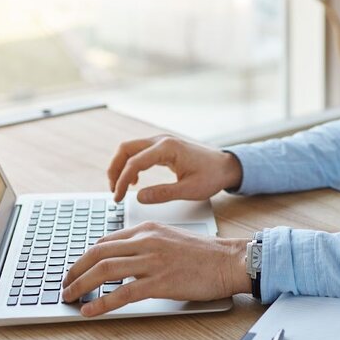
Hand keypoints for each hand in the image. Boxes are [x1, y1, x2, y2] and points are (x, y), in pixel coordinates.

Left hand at [61, 221, 251, 316]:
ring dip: (82, 285)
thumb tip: (122, 258)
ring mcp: (153, 261)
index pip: (105, 241)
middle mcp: (147, 241)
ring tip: (70, 297)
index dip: (85, 257)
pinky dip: (102, 303)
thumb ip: (145, 244)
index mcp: (147, 229)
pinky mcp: (160, 282)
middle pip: (98, 253)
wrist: (228, 261)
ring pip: (105, 270)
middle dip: (75, 270)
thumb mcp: (169, 238)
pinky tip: (90, 311)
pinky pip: (123, 293)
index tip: (75, 270)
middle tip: (65, 284)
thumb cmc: (203, 253)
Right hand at [107, 135, 242, 203]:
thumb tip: (138, 197)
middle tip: (113, 191)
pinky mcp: (163, 147)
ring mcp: (162, 142)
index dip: (121, 181)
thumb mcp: (189, 190)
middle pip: (126, 149)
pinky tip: (134, 181)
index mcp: (167, 148)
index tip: (117, 198)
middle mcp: (162, 141)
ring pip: (130, 149)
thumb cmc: (212, 176)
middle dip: (115, 169)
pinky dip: (131, 165)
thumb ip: (163, 194)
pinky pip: (139, 152)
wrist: (226, 166)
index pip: (134, 162)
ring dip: (121, 166)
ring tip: (120, 188)